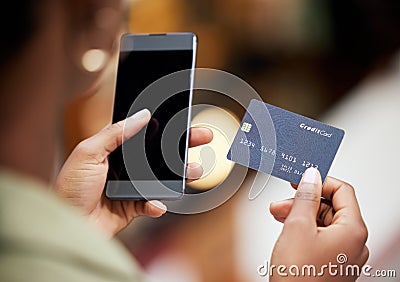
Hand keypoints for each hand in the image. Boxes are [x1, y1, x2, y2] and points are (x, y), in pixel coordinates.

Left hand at [55, 109, 212, 236]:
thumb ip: (115, 133)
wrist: (68, 225)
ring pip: (163, 177)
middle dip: (184, 145)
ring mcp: (132, 186)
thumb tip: (142, 115)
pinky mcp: (134, 207)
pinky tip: (155, 204)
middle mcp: (127, 166)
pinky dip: (156, 205)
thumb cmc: (70, 188)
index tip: (184, 119)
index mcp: (115, 149)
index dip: (165, 126)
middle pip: (161, 153)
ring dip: (181, 174)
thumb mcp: (88, 153)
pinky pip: (153, 203)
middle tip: (204, 136)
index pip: (146, 134)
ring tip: (194, 171)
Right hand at [269, 168, 368, 280]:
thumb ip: (306, 197)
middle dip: (305, 201)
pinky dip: (304, 230)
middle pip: (332, 207)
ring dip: (301, 215)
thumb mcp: (298, 226)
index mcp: (352, 230)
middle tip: (283, 201)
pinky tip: (287, 229)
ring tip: (278, 215)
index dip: (320, 181)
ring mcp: (344, 255)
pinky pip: (321, 238)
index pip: (342, 191)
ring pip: (324, 223)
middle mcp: (353, 242)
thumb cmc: (299, 276)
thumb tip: (312, 177)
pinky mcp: (333, 263)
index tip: (301, 179)